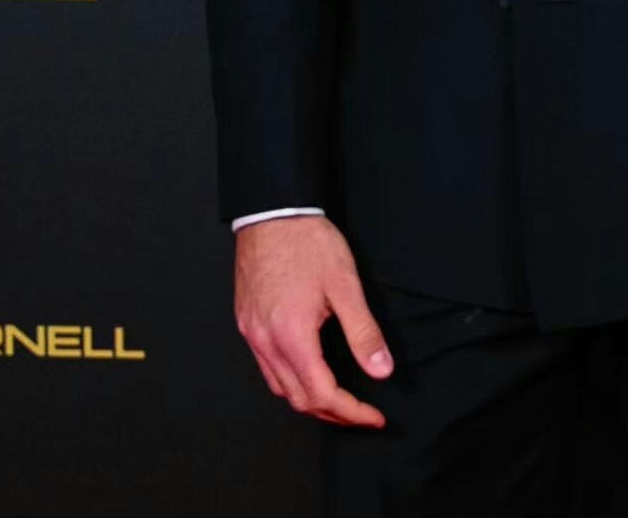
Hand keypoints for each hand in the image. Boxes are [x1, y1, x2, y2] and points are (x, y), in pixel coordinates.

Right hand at [233, 214, 391, 426]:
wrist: (272, 212)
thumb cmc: (307, 242)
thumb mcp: (345, 284)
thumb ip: (363, 331)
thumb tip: (381, 369)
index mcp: (292, 335)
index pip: (323, 394)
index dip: (351, 412)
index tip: (373, 416)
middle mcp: (266, 341)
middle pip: (299, 399)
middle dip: (333, 413)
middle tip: (361, 412)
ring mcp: (252, 334)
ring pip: (279, 388)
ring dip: (310, 400)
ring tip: (338, 398)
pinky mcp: (247, 323)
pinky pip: (266, 367)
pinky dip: (290, 380)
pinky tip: (307, 370)